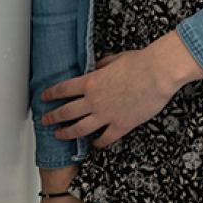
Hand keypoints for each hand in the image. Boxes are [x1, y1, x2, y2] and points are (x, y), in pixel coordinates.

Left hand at [40, 32, 202, 148]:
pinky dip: (97, 143)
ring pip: (79, 129)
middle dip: (52, 117)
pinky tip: (94, 144)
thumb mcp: (115, 59)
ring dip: (67, 133)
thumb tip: (96, 67)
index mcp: (91, 82)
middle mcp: (94, 101)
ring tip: (59, 135)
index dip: (51, 94)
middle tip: (45, 120)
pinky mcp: (121, 125)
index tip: (44, 97)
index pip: (63, 89)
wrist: (158, 73)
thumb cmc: (140, 62)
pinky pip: (105, 138)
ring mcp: (106, 115)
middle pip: (66, 112)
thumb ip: (102, 65)